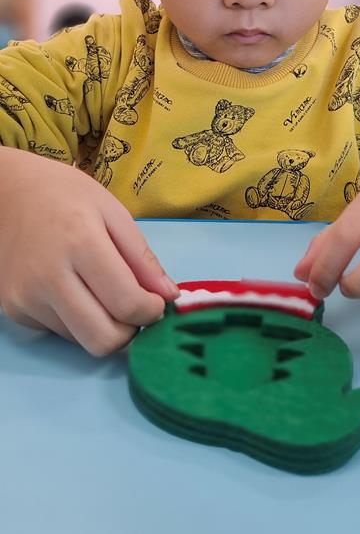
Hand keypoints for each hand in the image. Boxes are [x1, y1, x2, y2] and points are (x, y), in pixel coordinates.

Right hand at [0, 147, 178, 353]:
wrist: (6, 192)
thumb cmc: (64, 194)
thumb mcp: (112, 211)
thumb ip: (142, 257)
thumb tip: (169, 296)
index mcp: (80, 243)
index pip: (126, 304)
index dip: (152, 311)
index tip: (156, 301)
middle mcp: (48, 277)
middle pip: (103, 340)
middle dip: (129, 331)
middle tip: (134, 307)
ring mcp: (26, 298)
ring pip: (82, 341)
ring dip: (103, 325)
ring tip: (102, 292)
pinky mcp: (14, 310)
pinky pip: (60, 332)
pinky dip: (78, 320)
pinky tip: (74, 289)